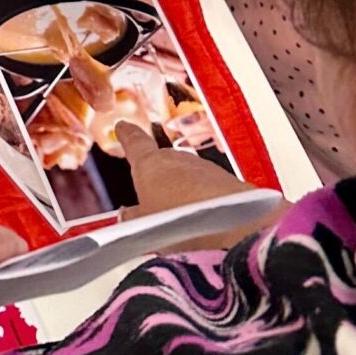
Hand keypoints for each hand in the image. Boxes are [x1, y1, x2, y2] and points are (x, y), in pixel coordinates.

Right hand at [114, 123, 282, 245]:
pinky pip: (211, 188)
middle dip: (160, 175)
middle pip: (164, 161)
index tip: (123, 127)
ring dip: (185, 190)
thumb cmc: (180, 222)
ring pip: (189, 175)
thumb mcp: (144, 227)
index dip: (127, 135)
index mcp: (149, 163)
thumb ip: (133, 218)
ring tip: (181, 217)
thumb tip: (127, 215)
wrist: (232, 226)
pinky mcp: (229, 182)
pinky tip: (205, 221)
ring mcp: (206, 169)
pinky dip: (206, 200)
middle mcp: (178, 158)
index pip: (134, 142)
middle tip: (155, 195)